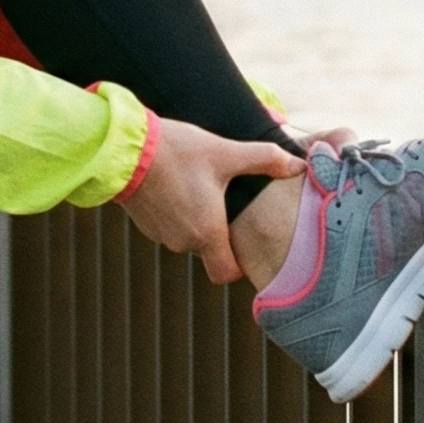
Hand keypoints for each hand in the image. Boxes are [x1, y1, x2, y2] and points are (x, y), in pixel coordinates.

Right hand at [117, 116, 306, 284]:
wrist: (124, 149)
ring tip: (198, 184)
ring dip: (195, 218)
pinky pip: (170, 225)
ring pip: (188, 237)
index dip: (238, 262)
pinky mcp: (144, 224)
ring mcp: (160, 234)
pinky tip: (176, 183)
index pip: (227, 273)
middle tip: (223, 196)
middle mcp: (183, 242)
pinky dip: (176, 211)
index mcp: (207, 233)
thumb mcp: (225, 152)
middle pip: (209, 250)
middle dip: (217, 229)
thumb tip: (298, 165)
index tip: (243, 239)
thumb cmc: (177, 152)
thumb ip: (265, 160)